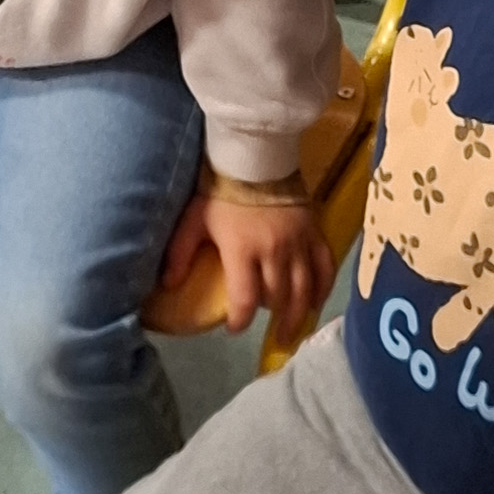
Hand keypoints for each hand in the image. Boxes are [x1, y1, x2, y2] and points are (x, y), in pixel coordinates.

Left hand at [162, 194, 333, 347]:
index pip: (244, 299)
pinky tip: (317, 303)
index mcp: (243, 251)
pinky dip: (323, 288)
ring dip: (299, 314)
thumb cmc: (221, 189)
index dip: (239, 320)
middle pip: (279, 299)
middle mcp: (274, 252)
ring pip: (305, 289)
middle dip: (275, 322)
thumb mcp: (195, 218)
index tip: (235, 329)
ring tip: (295, 331)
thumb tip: (168, 284)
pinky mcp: (315, 233)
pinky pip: (325, 267)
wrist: (256, 156)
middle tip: (273, 337)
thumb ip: (181, 252)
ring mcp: (299, 243)